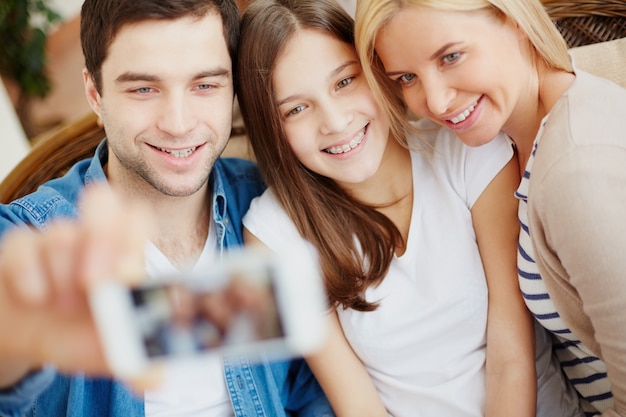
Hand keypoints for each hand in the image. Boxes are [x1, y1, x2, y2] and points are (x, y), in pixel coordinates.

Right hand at [0, 185, 151, 387]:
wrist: (30, 339)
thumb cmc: (79, 333)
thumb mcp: (108, 350)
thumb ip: (136, 361)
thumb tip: (158, 376)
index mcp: (121, 254)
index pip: (136, 218)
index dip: (133, 237)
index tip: (124, 275)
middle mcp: (90, 238)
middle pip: (101, 199)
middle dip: (101, 238)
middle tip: (94, 283)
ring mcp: (54, 240)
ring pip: (62, 232)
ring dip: (63, 275)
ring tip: (63, 307)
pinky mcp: (19, 250)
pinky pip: (23, 244)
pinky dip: (30, 274)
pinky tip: (36, 298)